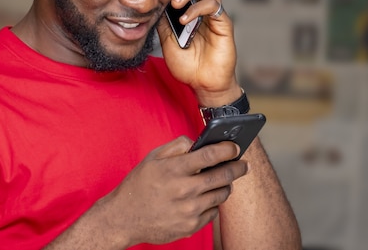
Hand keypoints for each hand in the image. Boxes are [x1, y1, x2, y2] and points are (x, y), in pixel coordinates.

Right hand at [96, 136, 247, 246]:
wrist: (124, 218)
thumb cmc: (139, 185)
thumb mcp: (153, 158)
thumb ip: (178, 146)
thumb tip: (199, 142)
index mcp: (175, 169)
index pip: (211, 155)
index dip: (228, 149)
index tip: (236, 147)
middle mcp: (184, 190)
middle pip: (223, 175)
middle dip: (237, 167)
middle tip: (243, 164)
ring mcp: (189, 211)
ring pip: (222, 194)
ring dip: (226, 185)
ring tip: (223, 180)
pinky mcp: (190, 226)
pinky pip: (213, 211)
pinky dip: (213, 203)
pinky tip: (206, 197)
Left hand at [156, 0, 239, 101]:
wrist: (203, 84)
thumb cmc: (188, 65)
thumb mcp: (166, 41)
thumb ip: (163, 22)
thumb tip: (153, 3)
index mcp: (192, 8)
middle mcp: (204, 7)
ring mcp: (214, 14)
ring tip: (176, 2)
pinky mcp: (223, 23)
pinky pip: (213, 5)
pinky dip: (196, 8)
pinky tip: (184, 20)